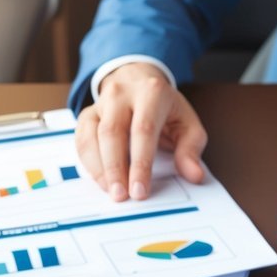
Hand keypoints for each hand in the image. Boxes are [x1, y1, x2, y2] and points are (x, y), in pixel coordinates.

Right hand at [75, 63, 206, 201]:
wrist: (138, 79)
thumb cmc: (165, 107)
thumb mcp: (187, 122)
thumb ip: (191, 149)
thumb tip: (194, 175)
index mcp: (151, 92)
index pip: (143, 130)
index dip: (140, 163)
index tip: (140, 190)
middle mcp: (121, 94)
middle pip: (112, 132)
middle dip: (115, 168)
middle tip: (121, 196)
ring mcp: (101, 103)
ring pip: (91, 135)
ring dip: (99, 168)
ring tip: (111, 191)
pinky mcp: (87, 114)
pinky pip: (81, 139)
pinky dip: (88, 162)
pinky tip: (101, 179)